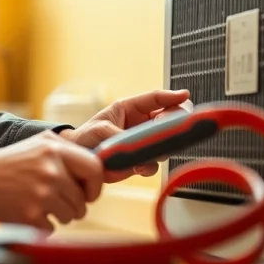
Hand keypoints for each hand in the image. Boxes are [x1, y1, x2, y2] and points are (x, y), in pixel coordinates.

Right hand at [0, 129, 103, 231]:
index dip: (95, 185)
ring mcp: (41, 194)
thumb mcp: (40, 142)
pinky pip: (52, 228)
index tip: (88, 192)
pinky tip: (29, 211)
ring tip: (40, 203)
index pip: (95, 168)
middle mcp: (51, 171)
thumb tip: (98, 167)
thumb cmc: (12, 161)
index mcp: (55, 149)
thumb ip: (68, 150)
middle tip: (58, 200)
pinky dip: (43, 224)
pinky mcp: (30, 215)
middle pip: (83, 200)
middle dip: (75, 204)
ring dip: (60, 215)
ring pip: (71, 216)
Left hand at [59, 89, 192, 182]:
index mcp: (131, 108)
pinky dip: (150, 165)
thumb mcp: (99, 130)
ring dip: (162, 145)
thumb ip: (118, 135)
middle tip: (167, 128)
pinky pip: (154, 163)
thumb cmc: (86, 137)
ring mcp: (143, 142)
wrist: (78, 160)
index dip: (172, 96)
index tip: (185, 96)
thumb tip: (136, 145)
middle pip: (170, 118)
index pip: (156, 98)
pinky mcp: (140, 160)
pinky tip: (138, 167)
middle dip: (173, 121)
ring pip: (166, 142)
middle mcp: (141, 124)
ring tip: (151, 150)